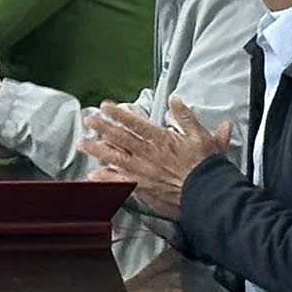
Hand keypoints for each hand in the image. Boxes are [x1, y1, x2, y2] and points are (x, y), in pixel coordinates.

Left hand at [80, 97, 231, 219]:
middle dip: (102, 128)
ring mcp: (143, 171)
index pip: (135, 123)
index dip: (118, 114)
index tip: (105, 106)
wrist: (207, 192)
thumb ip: (186, 116)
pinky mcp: (143, 187)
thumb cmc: (205, 164)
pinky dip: (106, 178)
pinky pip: (121, 182)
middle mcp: (148, 154)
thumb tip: (175, 100)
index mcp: (161, 139)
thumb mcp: (200, 135)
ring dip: (98, 150)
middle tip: (89, 120)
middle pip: (120, 138)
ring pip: (116, 158)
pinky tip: (93, 174)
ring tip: (83, 144)